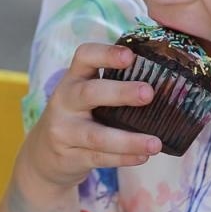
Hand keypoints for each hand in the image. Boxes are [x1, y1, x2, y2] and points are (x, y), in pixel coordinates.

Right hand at [22, 42, 160, 190]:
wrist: (43, 157)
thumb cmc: (78, 118)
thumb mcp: (84, 96)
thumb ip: (113, 86)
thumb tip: (167, 82)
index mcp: (73, 79)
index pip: (84, 57)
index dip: (106, 53)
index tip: (130, 55)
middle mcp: (65, 102)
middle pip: (90, 93)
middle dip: (120, 93)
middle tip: (149, 93)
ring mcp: (64, 132)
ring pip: (97, 136)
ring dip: (129, 140)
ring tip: (156, 143)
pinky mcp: (70, 158)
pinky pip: (100, 158)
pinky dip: (123, 158)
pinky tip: (143, 156)